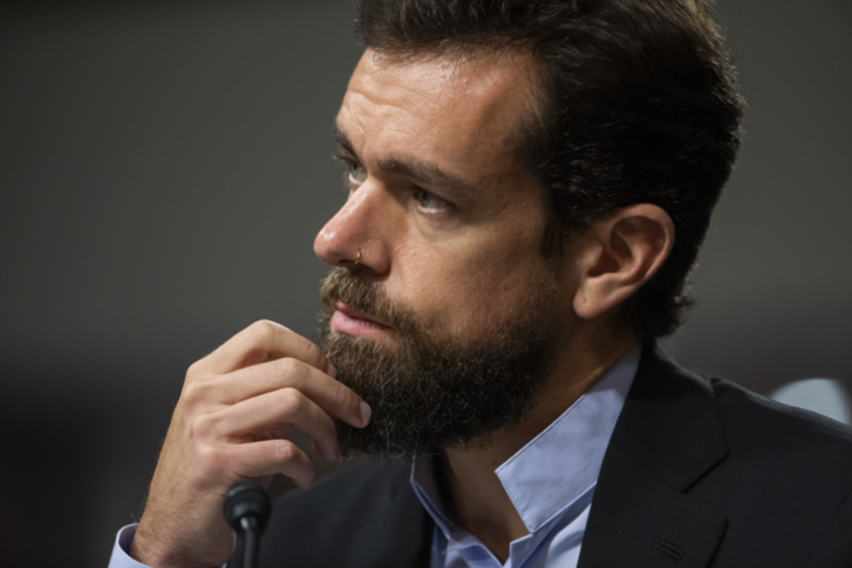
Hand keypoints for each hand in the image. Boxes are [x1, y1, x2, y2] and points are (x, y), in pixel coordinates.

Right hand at [129, 320, 369, 567]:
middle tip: (356, 413)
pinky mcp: (217, 464)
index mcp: (207, 374)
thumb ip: (266, 394)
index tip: (331, 373)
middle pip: (290, 369)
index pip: (264, 334)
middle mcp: (204, 394)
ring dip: (326, 428)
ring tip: (331, 449)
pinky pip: (283, 451)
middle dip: (336, 393)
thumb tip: (324, 381)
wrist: (173, 523)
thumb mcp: (231, 419)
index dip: (308, 350)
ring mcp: (208, 427)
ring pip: (292, 404)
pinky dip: (306, 465)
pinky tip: (304, 475)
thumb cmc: (209, 470)